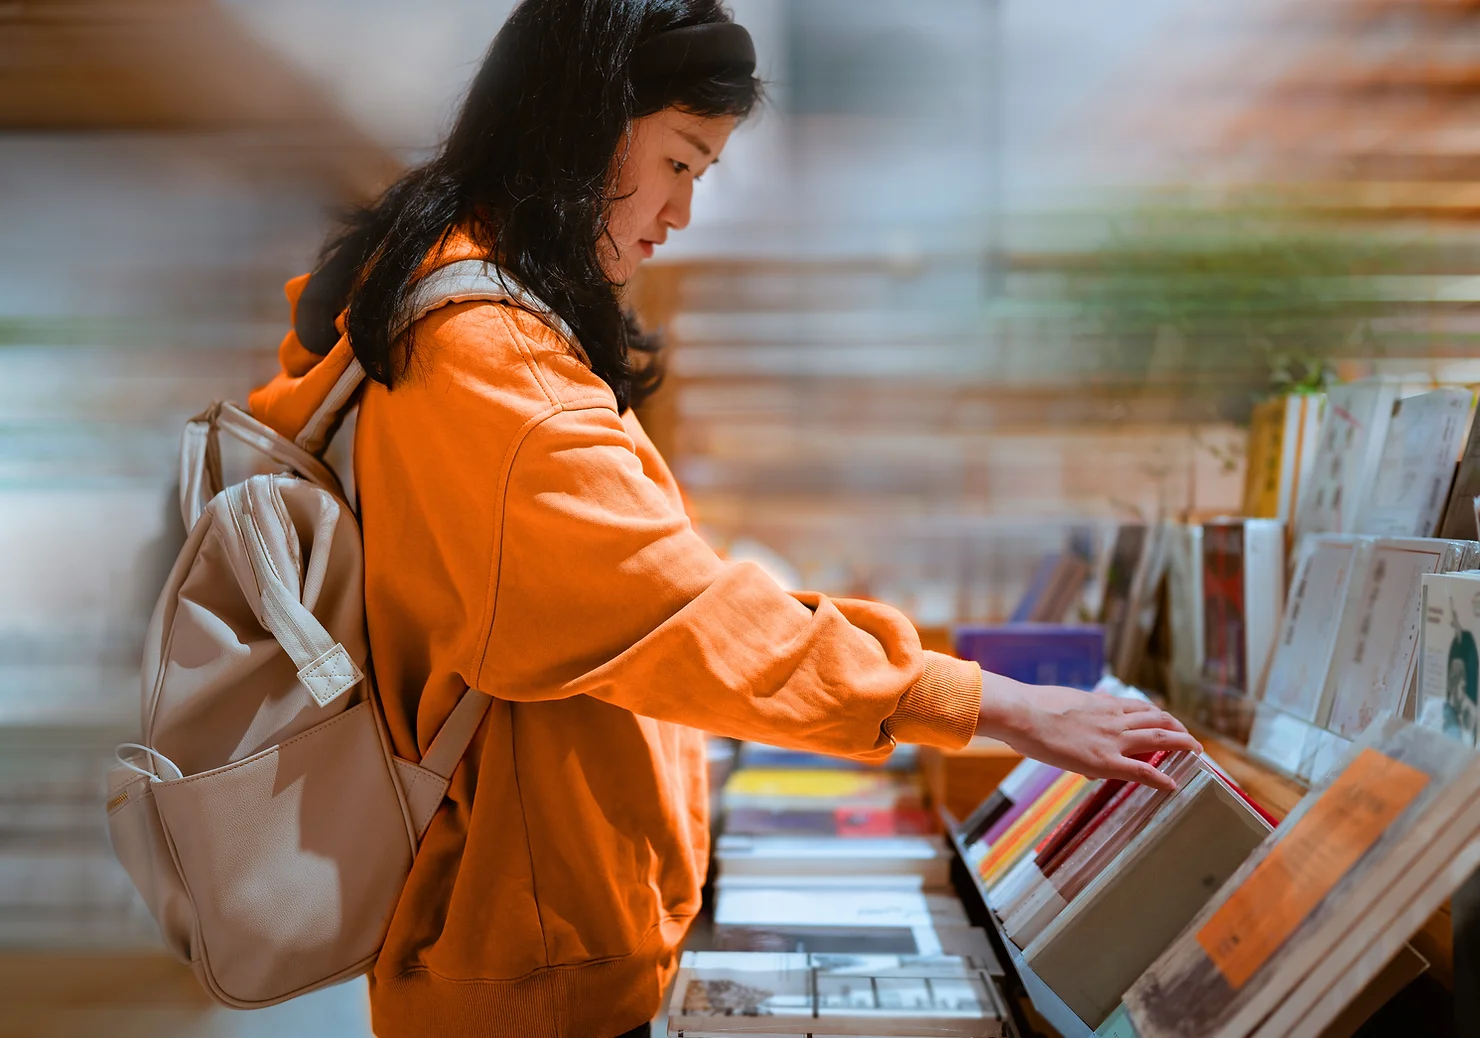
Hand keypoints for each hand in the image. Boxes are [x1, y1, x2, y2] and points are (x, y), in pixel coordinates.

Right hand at [977, 672, 1201, 791]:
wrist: (1023, 714)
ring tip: (1196, 753)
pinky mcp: (1104, 761)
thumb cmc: (1033, 707)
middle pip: (1159, 720)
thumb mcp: (1065, 701)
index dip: (1159, 715)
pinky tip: (1173, 785)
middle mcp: (1114, 719)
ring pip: (1160, 739)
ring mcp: (1112, 740)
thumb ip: (1082, 707)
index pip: (1141, 707)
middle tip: (1191, 740)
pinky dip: (1161, 778)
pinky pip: (1142, 771)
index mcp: (1103, 704)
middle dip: (1179, 729)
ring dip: (1183, 745)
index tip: (1168, 722)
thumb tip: (1087, 708)